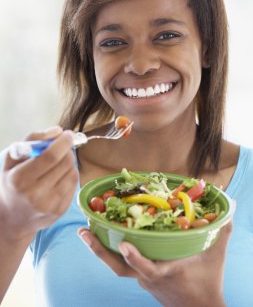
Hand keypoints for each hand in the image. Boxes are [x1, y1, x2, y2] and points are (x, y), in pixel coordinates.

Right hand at [0, 126, 78, 241]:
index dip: (63, 142)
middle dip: (68, 150)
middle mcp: (34, 194)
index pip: (50, 156)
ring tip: (59, 163)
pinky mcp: (60, 211)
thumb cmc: (13, 181)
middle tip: (63, 147)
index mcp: (20, 179)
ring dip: (70, 162)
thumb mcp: (13, 158)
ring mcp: (49, 205)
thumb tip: (58, 130)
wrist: (13, 217)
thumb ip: (33, 139)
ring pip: (72, 173)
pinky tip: (60, 175)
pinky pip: (74, 184)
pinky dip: (70, 175)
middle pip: (65, 163)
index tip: (68, 134)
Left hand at [77, 222, 231, 306]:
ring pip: (117, 267)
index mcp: (165, 272)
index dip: (134, 257)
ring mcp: (142, 280)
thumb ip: (222, 229)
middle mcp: (148, 278)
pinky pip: (123, 266)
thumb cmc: (208, 283)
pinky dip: (112, 253)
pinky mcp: (142, 280)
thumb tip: (231, 204)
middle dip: (98, 250)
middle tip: (83, 231)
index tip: (122, 243)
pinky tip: (107, 238)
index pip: (146, 267)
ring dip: (99, 250)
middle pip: (118, 268)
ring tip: (85, 232)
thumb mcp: (216, 255)